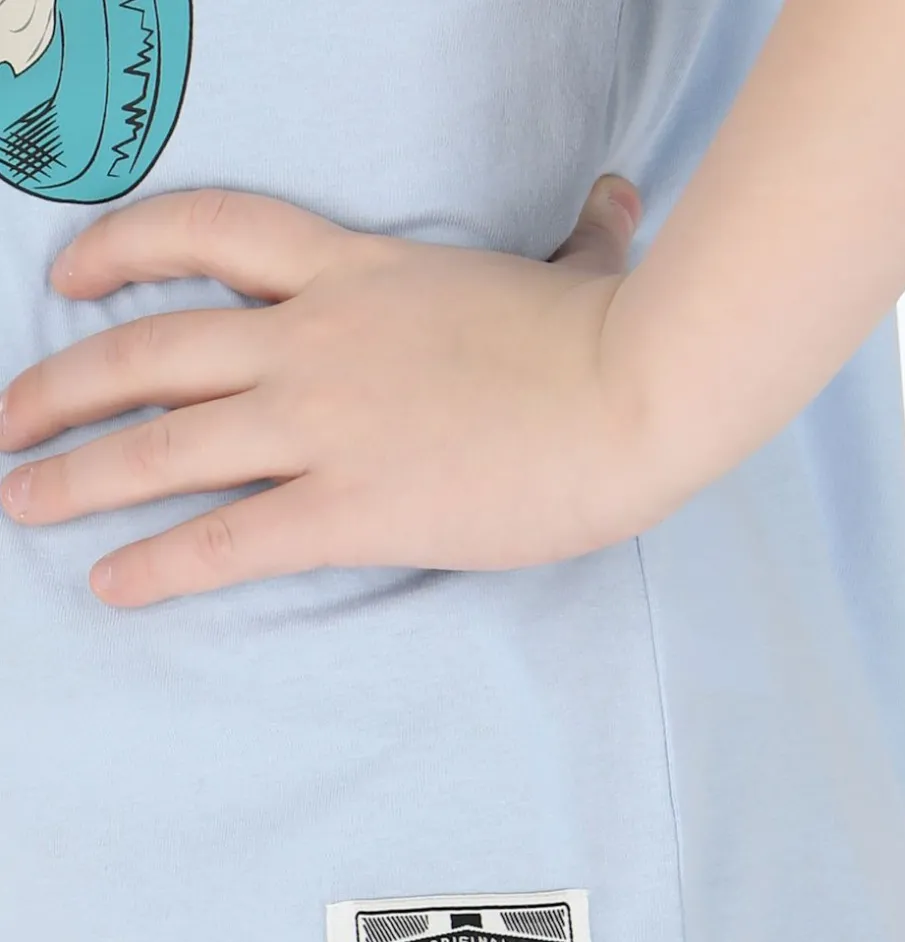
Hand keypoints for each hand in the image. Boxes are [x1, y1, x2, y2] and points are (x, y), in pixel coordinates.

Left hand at [0, 175, 646, 607]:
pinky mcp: (353, 506)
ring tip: (15, 501)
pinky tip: (107, 584)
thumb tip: (619, 193)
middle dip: (58, 385)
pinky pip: (226, 537)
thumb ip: (583, 232)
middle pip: (148, 350)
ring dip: (73, 475)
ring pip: (162, 446)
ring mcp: (325, 422)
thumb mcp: (581, 267)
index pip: (207, 232)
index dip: (120, 248)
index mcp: (356, 271)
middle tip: (4, 422)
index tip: (65, 277)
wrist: (639, 394)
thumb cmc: (611, 337)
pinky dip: (156, 563)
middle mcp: (314, 339)